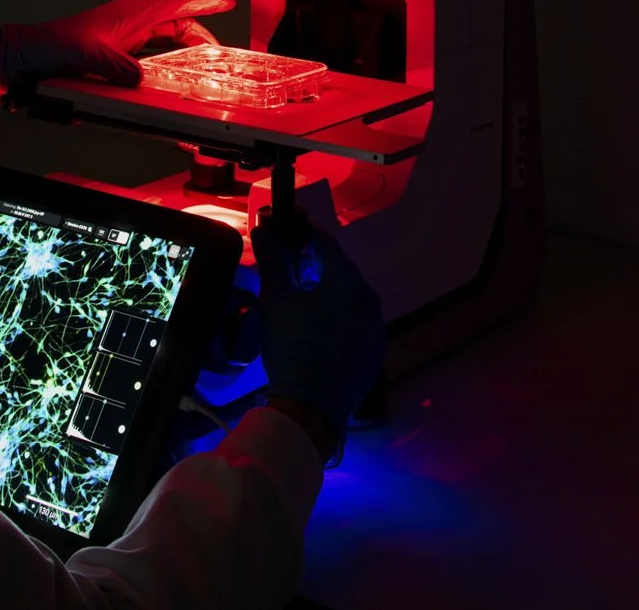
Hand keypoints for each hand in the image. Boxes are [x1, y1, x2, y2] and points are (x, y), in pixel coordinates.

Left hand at [0, 0, 235, 87]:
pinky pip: (151, 54)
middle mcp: (129, 23)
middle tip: (218, 51)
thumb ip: (115, 65)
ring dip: (185, 48)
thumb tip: (140, 77)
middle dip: (200, 34)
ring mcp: (124, 37)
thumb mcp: (86, 55)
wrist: (28, 55)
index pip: (172, 6)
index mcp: (127, 14)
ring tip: (202, 60)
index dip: (200, 4)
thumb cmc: (51, 45)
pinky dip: (166, 61)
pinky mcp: (117, 52)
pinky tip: (172, 72)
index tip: (224, 1)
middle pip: (175, 24)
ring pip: (165, 39)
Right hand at [250, 224, 384, 446]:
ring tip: (299, 298)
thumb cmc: (293, 346)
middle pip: (340, 271)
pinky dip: (336, 318)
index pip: (327, 244)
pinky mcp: (373, 353)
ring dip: (325, 292)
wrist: (312, 408)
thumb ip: (272, 261)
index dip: (304, 233)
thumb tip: (264, 229)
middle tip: (288, 265)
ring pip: (348, 299)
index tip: (286, 229)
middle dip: (313, 264)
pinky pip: (353, 324)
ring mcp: (375, 329)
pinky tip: (316, 328)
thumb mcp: (276, 300)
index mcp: (349, 283)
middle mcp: (370, 301)